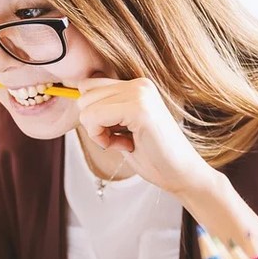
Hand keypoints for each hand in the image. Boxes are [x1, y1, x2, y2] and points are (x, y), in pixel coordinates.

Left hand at [76, 77, 215, 195]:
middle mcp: (139, 84)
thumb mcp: (123, 128)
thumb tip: (76, 99)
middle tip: (120, 139)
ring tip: (125, 142)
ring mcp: (140, 93)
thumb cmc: (153, 156)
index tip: (115, 133)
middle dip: (94, 123)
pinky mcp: (139, 108)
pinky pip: (94, 117)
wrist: (182, 175)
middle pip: (84, 94)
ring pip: (86, 107)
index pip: (89, 86)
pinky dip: (101, 138)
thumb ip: (105, 111)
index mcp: (137, 85)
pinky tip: (125, 145)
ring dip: (98, 132)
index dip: (93, 115)